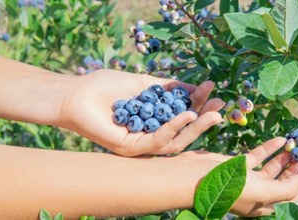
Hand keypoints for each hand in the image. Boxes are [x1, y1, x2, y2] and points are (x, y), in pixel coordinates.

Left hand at [59, 70, 224, 155]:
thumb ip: (168, 87)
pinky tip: (186, 114)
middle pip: (183, 132)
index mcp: (155, 119)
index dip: (199, 103)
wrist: (77, 93)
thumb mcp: (145, 83)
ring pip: (175, 142)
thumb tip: (194, 87)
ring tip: (212, 113)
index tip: (212, 88)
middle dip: (203, 119)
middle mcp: (151, 134)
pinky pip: (157, 141)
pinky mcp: (132, 149)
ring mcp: (142, 144)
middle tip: (220, 106)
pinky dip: (173, 128)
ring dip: (195, 128)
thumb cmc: (107, 86)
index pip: (182, 115)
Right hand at [178, 137, 297, 216]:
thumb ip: (285, 189)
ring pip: (273, 168)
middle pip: (286, 181)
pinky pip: (258, 155)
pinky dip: (270, 147)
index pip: (294, 194)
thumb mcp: (259, 192)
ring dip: (287, 157)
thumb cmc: (225, 187)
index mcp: (265, 204)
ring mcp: (248, 178)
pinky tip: (281, 139)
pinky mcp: (238, 164)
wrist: (191, 176)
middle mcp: (259, 193)